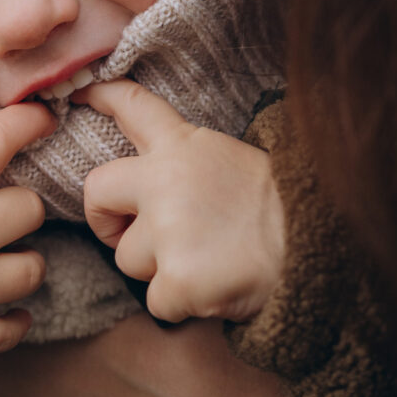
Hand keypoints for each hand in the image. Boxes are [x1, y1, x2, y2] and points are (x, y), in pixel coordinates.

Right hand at [0, 104, 53, 362]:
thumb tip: (5, 159)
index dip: (30, 122)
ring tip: (1, 264)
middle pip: (31, 209)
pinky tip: (6, 311)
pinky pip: (13, 329)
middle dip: (17, 210)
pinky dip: (13, 321)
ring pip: (34, 268)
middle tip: (0, 217)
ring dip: (20, 263)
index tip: (44, 119)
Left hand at [80, 80, 284, 322]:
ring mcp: (169, 230)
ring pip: (127, 258)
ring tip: (206, 260)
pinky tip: (215, 289)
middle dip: (105, 219)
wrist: (316, 250)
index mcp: (184, 145)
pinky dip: (181, 304)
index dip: (102, 95)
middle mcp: (166, 180)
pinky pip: (156, 302)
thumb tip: (147, 169)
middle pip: (96, 189)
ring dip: (157, 268)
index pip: (134, 107)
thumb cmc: (275, 210)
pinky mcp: (177, 279)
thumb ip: (184, 161)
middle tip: (132, 234)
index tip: (80, 92)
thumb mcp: (230, 161)